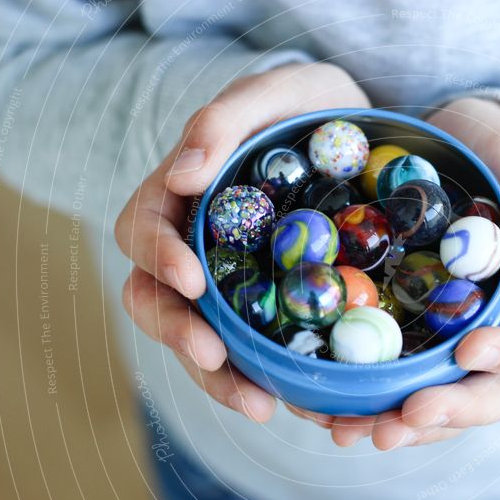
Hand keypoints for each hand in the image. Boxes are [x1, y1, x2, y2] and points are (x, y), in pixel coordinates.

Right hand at [115, 63, 369, 421]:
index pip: (142, 230)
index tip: (191, 279)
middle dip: (178, 333)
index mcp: (180, 195)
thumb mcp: (277, 94)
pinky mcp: (269, 303)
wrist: (357, 135)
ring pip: (202, 335)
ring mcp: (230, 279)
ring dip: (220, 375)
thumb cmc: (308, 107)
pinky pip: (254, 346)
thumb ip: (225, 119)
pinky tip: (295, 396)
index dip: (157, 258)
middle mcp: (195, 244)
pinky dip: (267, 375)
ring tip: (259, 405)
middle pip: (157, 298)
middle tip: (213, 356)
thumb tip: (184, 174)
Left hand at [299, 97, 499, 448]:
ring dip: (401, 424)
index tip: (469, 349)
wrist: (441, 148)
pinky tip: (323, 407)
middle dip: (451, 412)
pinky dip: (364, 401)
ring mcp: (455, 339)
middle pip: (495, 392)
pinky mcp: (411, 339)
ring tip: (349, 430)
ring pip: (443, 401)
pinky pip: (397, 383)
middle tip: (402, 418)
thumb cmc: (491, 152)